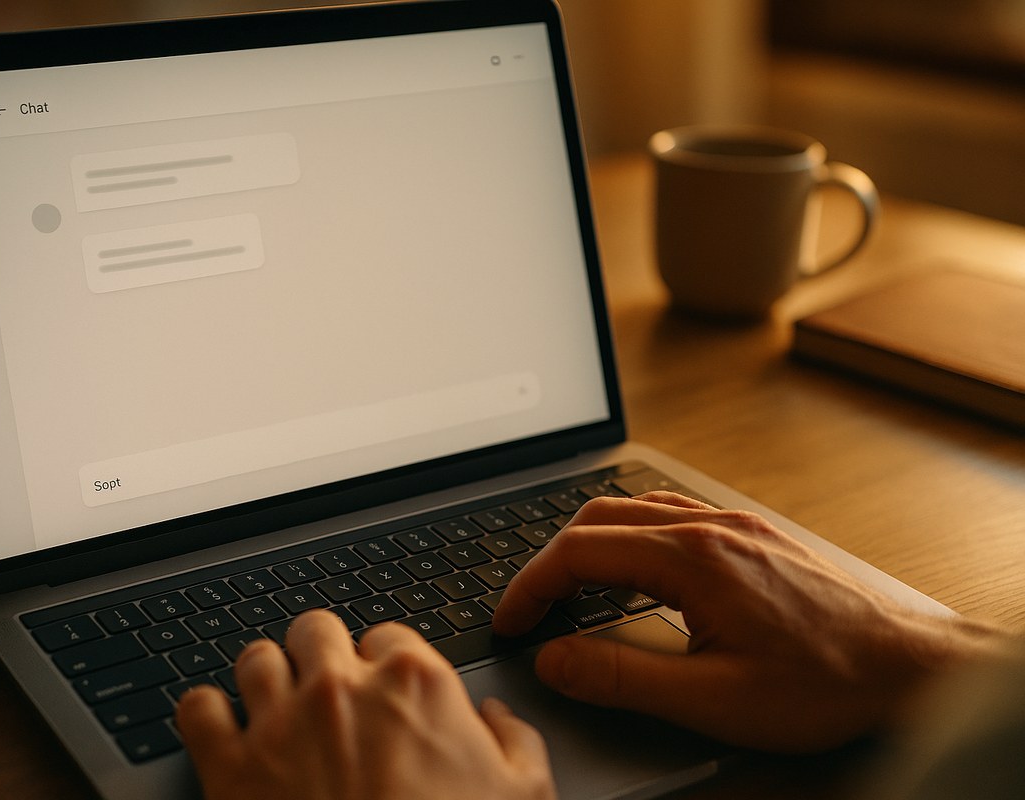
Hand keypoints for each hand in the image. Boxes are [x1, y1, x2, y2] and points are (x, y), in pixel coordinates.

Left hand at [176, 609, 556, 799]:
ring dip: (265, 675)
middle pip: (315, 629)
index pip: (388, 636)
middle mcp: (342, 689)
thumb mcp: (523, 795)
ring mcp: (281, 723)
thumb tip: (497, 719)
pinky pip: (198, 709)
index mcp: (414, 683)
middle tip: (326, 687)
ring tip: (273, 701)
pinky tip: (219, 728)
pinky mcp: (231, 767)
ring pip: (256, 657)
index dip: (383, 662)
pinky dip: (205, 714)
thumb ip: (515, 742)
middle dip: (319, 653)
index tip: (381, 686)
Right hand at [493, 492, 1002, 752]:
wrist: (911, 667)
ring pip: (634, 510)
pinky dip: (631, 537)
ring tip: (572, 592)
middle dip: (551, 562)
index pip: (579, 551)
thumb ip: (621, 676)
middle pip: (598, 519)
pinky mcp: (752, 535)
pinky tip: (636, 571)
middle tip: (532, 609)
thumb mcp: (713, 698)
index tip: (512, 621)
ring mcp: (733, 525)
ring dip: (590, 544)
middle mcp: (709, 527)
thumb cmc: (826, 683)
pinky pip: (671, 515)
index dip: (531, 586)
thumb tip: (556, 660)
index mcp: (692, 558)